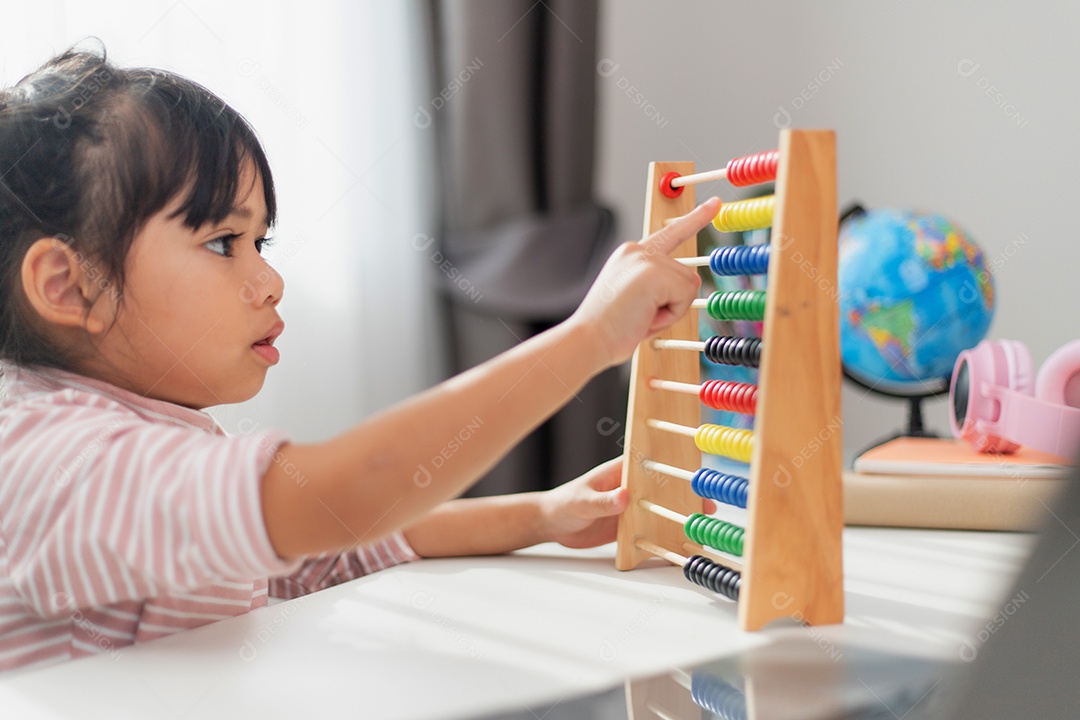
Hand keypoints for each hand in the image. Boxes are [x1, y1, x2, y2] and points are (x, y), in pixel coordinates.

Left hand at [537, 456, 720, 550]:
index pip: (653, 466)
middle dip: (686, 497)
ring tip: (700, 529)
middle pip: (664, 490)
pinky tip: (679, 546)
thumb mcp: (582, 501)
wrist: (552, 524)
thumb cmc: (564, 503)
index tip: (695, 478)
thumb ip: (603, 501)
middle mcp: (632, 488)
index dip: (675, 469)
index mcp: (622, 472)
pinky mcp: (630, 527)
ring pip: (661, 511)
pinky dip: (664, 538)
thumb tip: (624, 497)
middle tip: (706, 508)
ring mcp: (633, 508)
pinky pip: (650, 531)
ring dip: (679, 518)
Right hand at [569, 197, 719, 368]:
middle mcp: (638, 250)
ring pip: (687, 286)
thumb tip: (692, 281)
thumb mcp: (635, 298)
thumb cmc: (609, 329)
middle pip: (685, 275)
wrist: (588, 339)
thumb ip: (659, 285)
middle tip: (642, 316)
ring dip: (671, 310)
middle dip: (673, 303)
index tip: (714, 204)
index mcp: (630, 254)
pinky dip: (671, 315)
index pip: (669, 234)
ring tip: (640, 317)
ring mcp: (646, 259)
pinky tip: (645, 317)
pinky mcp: (655, 272)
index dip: (695, 219)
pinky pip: (685, 297)